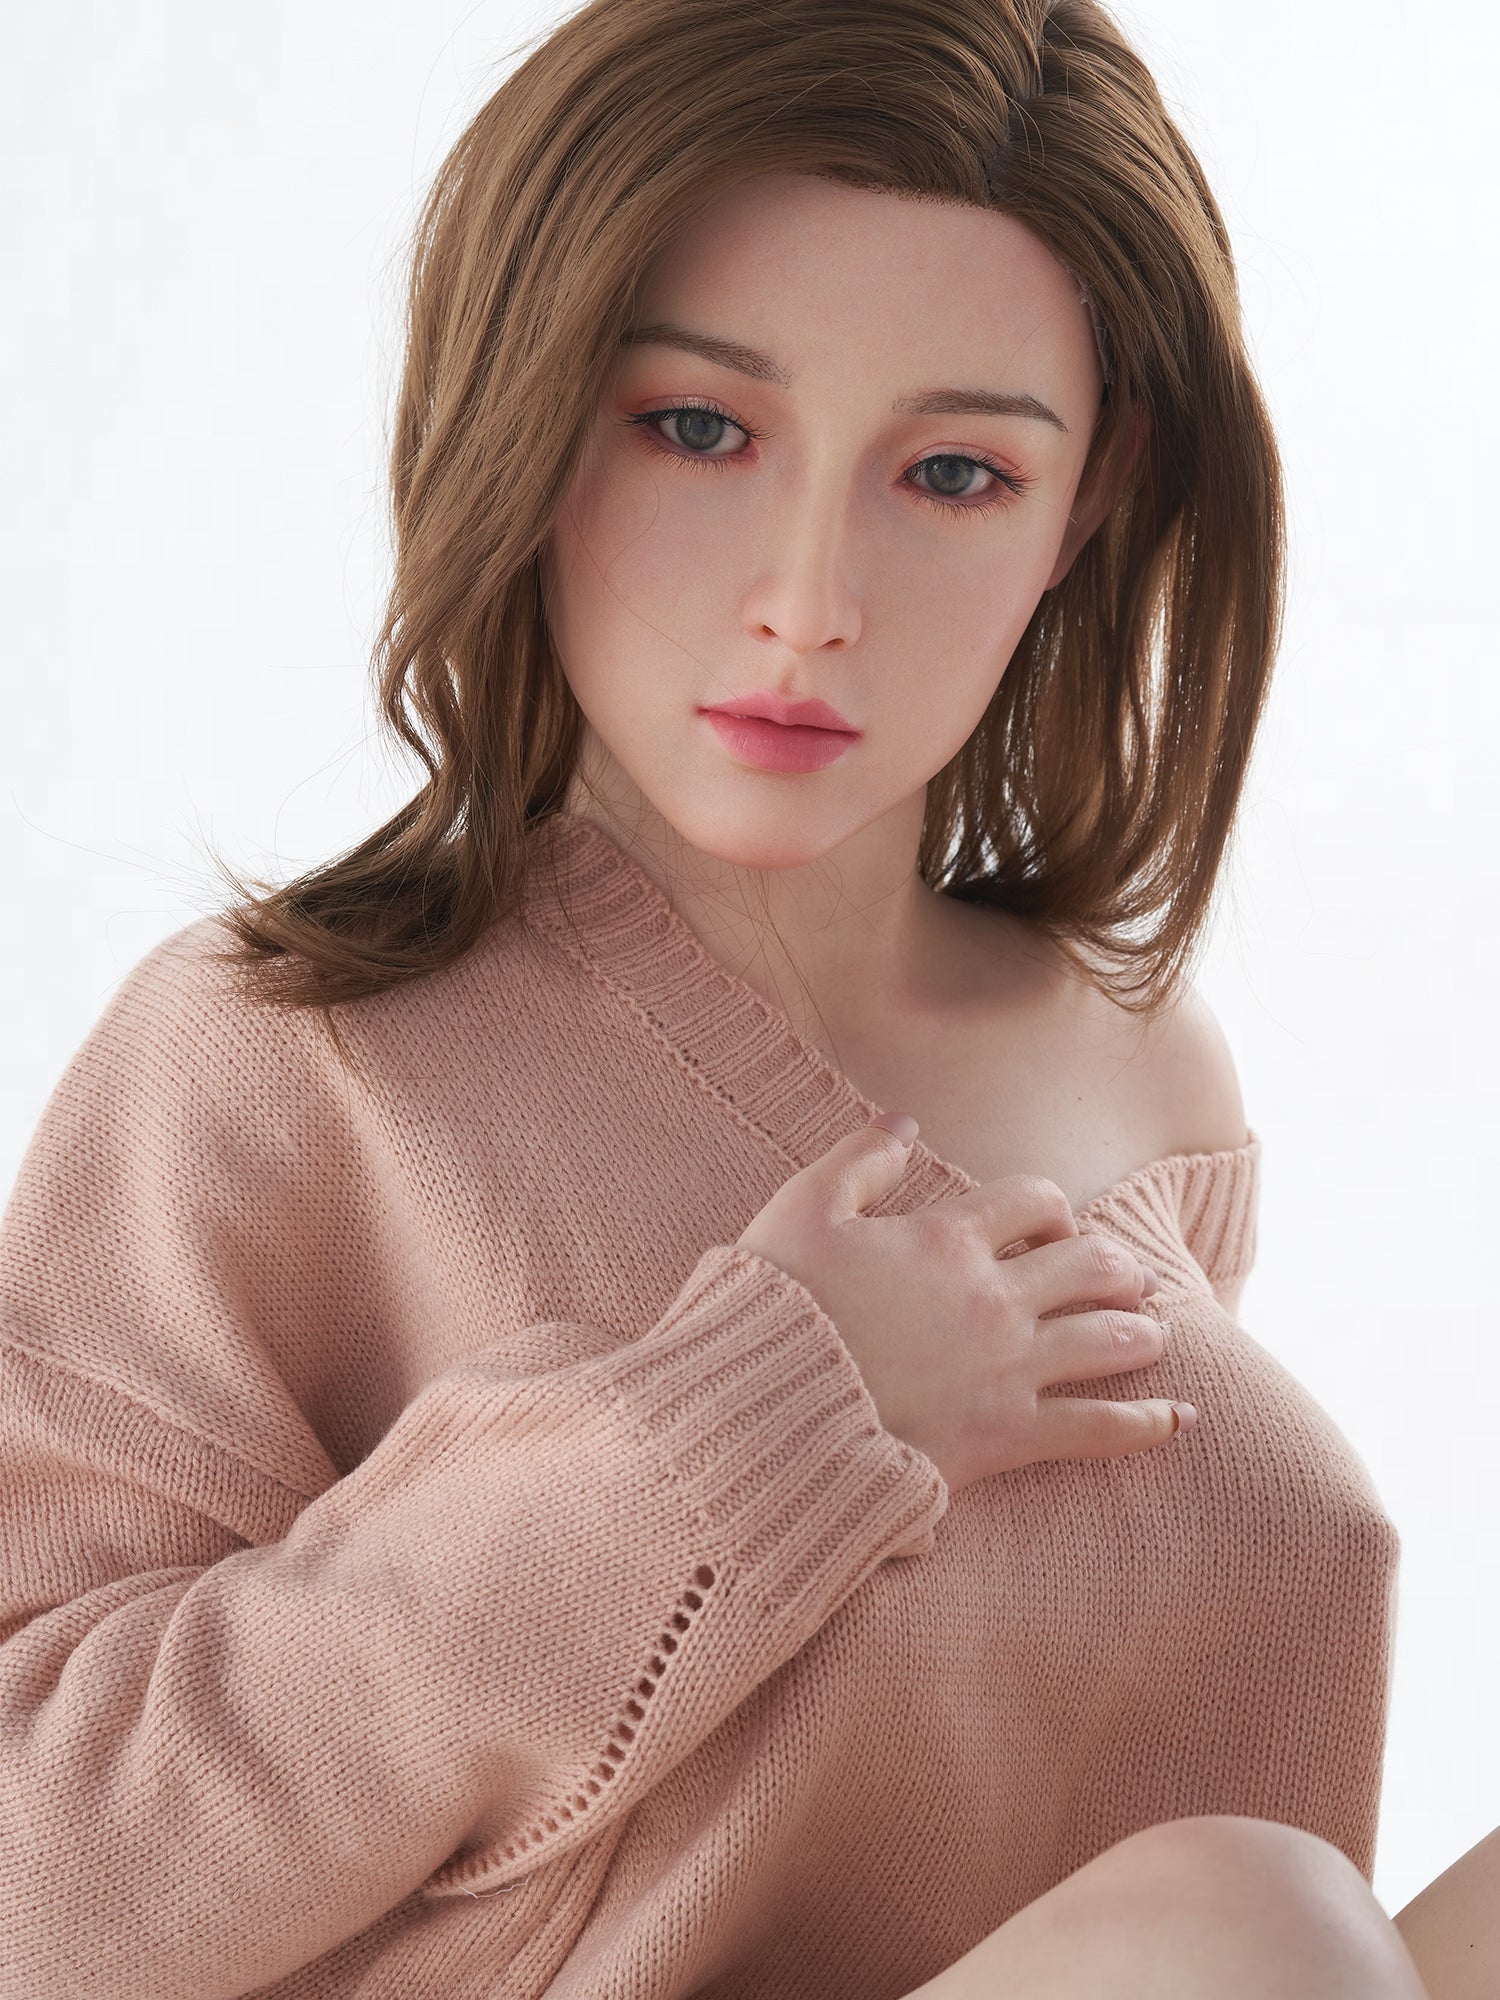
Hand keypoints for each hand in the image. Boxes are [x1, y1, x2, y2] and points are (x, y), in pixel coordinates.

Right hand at [736, 1115, 1183, 1493]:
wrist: (764, 1413)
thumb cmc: (775, 1310)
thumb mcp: (800, 1211)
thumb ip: (857, 1159)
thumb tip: (905, 1123)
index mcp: (946, 1239)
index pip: (1033, 1201)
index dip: (1052, 1209)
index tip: (1052, 1227)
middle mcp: (992, 1298)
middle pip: (1090, 1266)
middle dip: (1116, 1268)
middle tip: (1128, 1277)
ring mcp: (1007, 1369)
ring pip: (1108, 1338)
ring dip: (1141, 1331)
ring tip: (1152, 1332)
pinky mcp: (1007, 1436)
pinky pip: (1098, 1427)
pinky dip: (1145, 1423)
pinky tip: (1179, 1420)